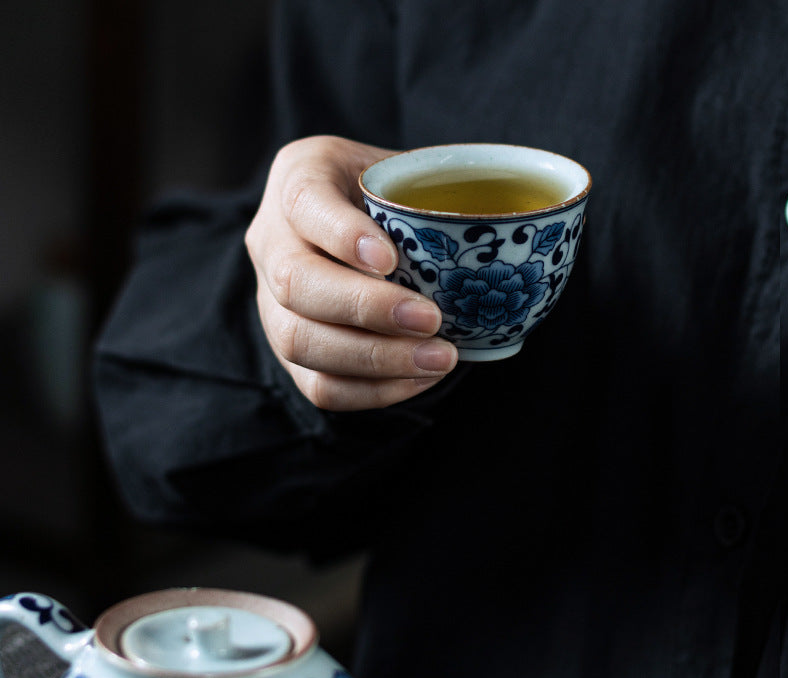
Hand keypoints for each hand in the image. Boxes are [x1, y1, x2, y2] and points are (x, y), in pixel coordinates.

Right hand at [246, 135, 457, 410]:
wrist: (363, 233)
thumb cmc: (394, 199)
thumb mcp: (409, 172)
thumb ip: (437, 189)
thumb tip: (510, 227)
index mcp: (298, 178)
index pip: (304, 202)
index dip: (342, 235)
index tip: (391, 260)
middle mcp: (271, 239)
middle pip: (295, 283)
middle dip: (366, 308)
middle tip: (432, 320)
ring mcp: (270, 301)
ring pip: (299, 341)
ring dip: (374, 358)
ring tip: (439, 359)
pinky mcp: (289, 350)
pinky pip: (317, 384)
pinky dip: (372, 390)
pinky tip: (419, 379)